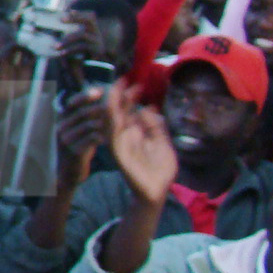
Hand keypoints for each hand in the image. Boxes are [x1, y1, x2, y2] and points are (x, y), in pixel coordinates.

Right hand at [53, 86, 110, 189]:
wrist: (69, 171)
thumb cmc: (78, 145)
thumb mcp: (78, 128)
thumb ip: (86, 113)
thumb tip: (99, 93)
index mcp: (61, 119)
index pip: (72, 102)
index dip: (85, 95)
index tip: (100, 91)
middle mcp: (61, 127)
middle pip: (84, 112)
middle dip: (102, 108)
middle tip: (117, 106)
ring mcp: (66, 139)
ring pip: (90, 125)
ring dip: (106, 123)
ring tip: (118, 122)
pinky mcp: (74, 151)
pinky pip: (92, 139)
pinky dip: (103, 136)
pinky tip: (110, 137)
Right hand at [106, 81, 176, 207]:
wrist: (157, 192)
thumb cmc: (160, 171)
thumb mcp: (163, 143)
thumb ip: (156, 126)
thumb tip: (149, 107)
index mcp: (136, 133)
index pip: (129, 110)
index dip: (130, 96)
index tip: (133, 82)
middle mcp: (126, 136)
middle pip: (119, 112)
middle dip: (119, 96)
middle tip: (121, 80)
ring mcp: (120, 144)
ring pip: (112, 121)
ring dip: (111, 105)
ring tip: (112, 89)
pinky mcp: (117, 152)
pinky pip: (111, 134)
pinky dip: (110, 121)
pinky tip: (110, 109)